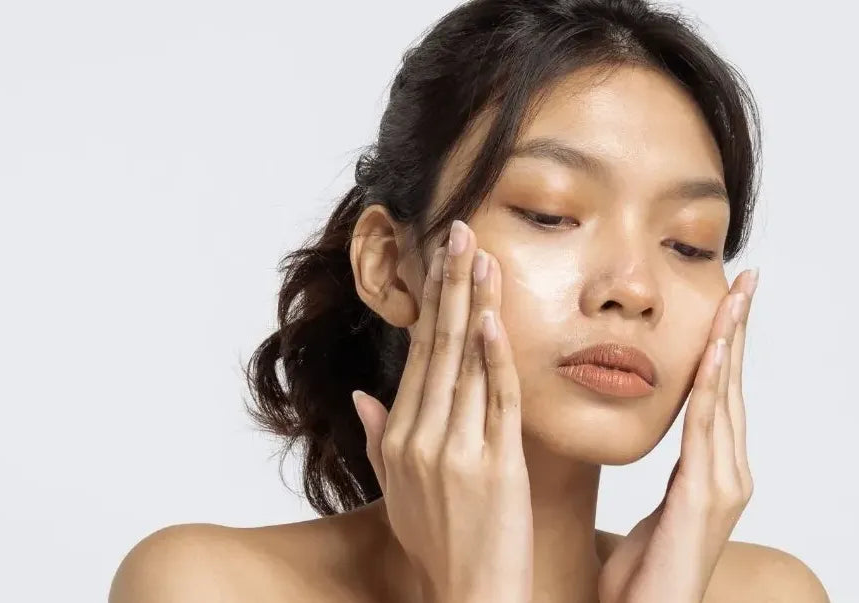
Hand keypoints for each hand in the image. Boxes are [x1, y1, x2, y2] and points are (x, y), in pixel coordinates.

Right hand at [351, 220, 532, 602]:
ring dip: (473, 303)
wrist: (469, 595)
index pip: (417, 356)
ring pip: (464, 362)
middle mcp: (420, 438)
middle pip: (436, 346)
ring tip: (481, 254)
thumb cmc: (439, 547)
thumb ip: (380, 441)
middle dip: (448, 284)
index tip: (440, 260)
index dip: (430, 304)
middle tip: (459, 230)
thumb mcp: (398, 493)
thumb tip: (363, 396)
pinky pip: (495, 400)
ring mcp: (454, 450)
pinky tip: (493, 318)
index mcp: (400, 439)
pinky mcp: (493, 465)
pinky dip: (494, 357)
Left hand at [597, 269, 759, 602]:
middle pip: (733, 385)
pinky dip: (711, 388)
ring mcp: (723, 485)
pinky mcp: (706, 498)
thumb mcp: (652, 515)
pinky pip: (706, 430)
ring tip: (736, 297)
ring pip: (726, 398)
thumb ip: (662, 477)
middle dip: (739, 329)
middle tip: (747, 277)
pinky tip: (712, 354)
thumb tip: (646, 445)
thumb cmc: (642, 579)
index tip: (728, 299)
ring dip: (730, 344)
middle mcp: (727, 473)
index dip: (725, 344)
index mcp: (712, 473)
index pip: (719, 394)